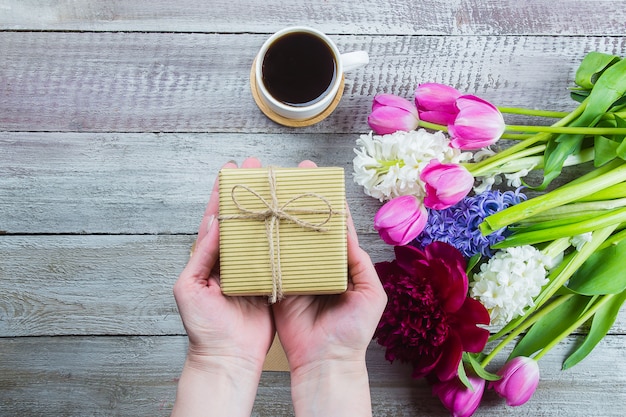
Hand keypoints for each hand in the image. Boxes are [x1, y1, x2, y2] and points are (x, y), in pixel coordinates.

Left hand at [171, 157, 273, 416]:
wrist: (228, 358)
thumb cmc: (203, 328)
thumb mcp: (190, 290)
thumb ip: (200, 256)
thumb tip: (213, 222)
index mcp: (209, 256)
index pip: (217, 216)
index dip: (223, 192)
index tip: (233, 168)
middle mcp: (232, 258)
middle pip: (242, 218)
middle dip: (250, 191)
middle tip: (261, 167)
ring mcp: (252, 268)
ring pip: (261, 231)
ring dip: (270, 208)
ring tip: (282, 186)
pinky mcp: (270, 280)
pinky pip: (278, 253)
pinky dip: (285, 236)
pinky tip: (294, 221)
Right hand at [272, 160, 387, 416]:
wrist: (326, 362)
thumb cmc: (354, 331)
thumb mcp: (370, 294)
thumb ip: (359, 263)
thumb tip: (345, 231)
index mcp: (340, 263)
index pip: (334, 225)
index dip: (327, 201)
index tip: (316, 175)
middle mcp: (317, 264)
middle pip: (307, 225)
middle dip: (299, 199)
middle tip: (289, 173)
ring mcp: (296, 273)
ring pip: (287, 238)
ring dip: (280, 215)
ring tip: (271, 191)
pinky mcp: (278, 286)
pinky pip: (270, 261)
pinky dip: (264, 243)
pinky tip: (257, 223)